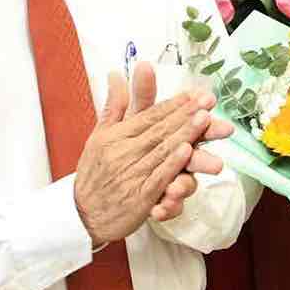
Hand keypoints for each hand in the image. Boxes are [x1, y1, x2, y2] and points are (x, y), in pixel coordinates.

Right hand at [74, 62, 225, 244]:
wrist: (82, 215)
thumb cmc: (95, 173)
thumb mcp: (99, 137)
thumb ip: (114, 107)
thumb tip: (116, 74)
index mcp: (115, 136)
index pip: (148, 116)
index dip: (173, 104)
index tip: (194, 93)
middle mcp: (122, 152)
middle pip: (159, 130)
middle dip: (186, 113)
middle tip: (208, 100)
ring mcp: (131, 174)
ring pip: (162, 150)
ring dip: (184, 133)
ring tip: (204, 118)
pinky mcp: (139, 196)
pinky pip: (158, 177)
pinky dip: (173, 163)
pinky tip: (188, 150)